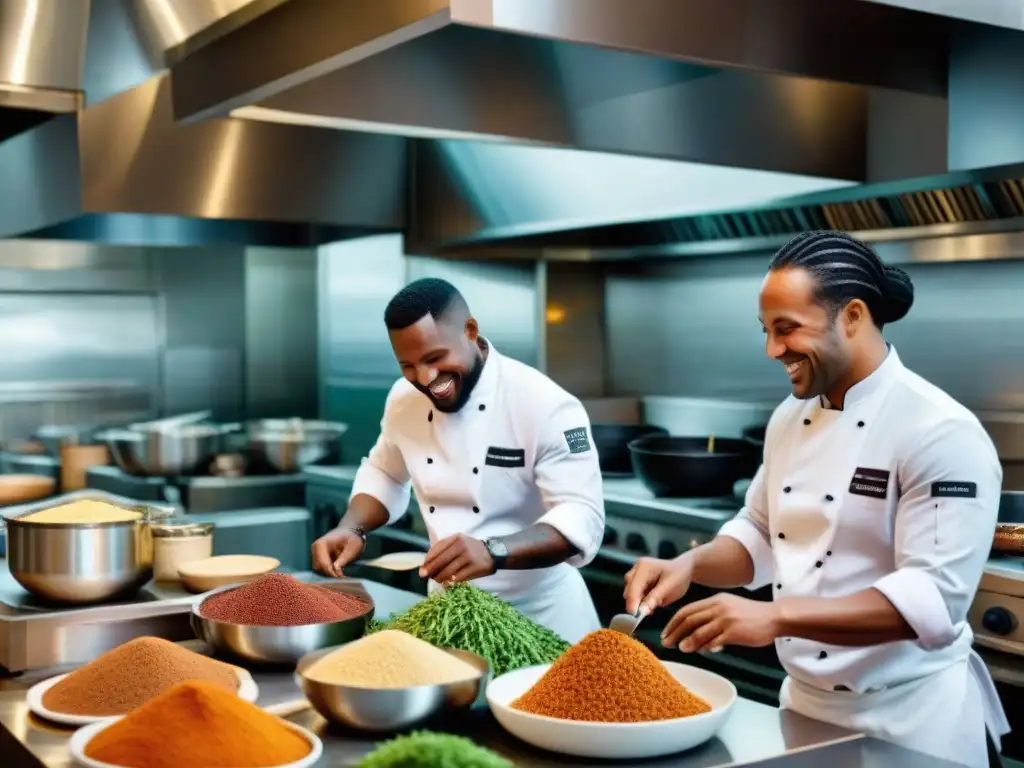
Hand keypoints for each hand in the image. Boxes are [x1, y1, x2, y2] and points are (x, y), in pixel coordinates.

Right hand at [311, 528, 365, 576]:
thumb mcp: (351, 549)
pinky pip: (322, 568)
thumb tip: (335, 572)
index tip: (342, 579)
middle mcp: (315, 548)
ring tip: (342, 572)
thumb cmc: (352, 538)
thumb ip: (342, 560)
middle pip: (320, 568)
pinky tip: (340, 568)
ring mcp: (316, 552)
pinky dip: (331, 570)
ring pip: (320, 570)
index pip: (323, 564)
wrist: (351, 531)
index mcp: (321, 545)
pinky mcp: (319, 557)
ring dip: (331, 572)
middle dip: (331, 574)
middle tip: (343, 577)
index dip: (332, 574)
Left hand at [419, 534, 494, 582]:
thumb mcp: (458, 542)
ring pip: (448, 571)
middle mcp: (462, 546)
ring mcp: (468, 557)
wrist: (493, 553)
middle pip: (441, 560)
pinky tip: (448, 583)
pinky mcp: (474, 568)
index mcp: (456, 538)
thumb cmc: (471, 549)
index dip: (428, 560)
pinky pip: (458, 578)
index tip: (422, 568)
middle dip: (431, 570)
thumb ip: (444, 550)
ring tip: (437, 580)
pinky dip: (451, 582)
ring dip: (440, 578)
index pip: (437, 549)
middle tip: (425, 576)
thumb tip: (426, 564)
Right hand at [623, 555, 694, 615]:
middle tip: (651, 610)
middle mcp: (636, 568)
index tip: (635, 616)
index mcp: (644, 566)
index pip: (634, 586)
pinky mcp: (637, 581)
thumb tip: (642, 610)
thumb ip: (655, 598)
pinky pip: (635, 595)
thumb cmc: (679, 576)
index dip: (633, 602)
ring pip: (630, 594)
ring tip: (657, 602)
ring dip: (641, 602)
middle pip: (629, 590)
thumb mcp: (670, 587)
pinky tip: (654, 601)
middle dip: (638, 603)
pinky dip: (643, 601)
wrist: (684, 570)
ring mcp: (636, 574)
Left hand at [662, 593, 779, 652]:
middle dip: (675, 632)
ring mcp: (726, 619)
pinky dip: (705, 647)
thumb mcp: (728, 608)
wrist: (774, 617)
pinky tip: (700, 651)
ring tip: (680, 648)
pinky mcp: (734, 632)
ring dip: (687, 641)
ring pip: (699, 631)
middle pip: (689, 620)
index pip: (687, 610)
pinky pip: (714, 641)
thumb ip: (711, 617)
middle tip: (666, 643)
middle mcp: (718, 607)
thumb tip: (694, 635)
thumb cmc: (750, 615)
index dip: (673, 622)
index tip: (666, 632)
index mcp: (715, 600)